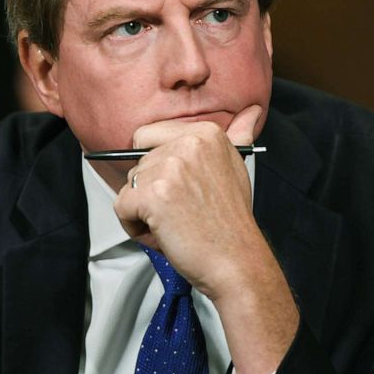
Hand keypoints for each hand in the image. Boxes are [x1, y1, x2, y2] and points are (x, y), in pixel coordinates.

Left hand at [113, 105, 262, 296]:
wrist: (236, 261)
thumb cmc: (231, 222)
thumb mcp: (236, 169)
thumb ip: (237, 136)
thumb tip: (251, 112)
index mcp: (206, 133)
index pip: (148, 137)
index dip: (157, 169)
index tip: (181, 189)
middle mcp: (188, 143)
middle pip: (138, 164)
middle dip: (152, 193)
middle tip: (182, 212)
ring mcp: (170, 167)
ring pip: (129, 186)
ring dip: (144, 211)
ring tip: (176, 224)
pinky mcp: (153, 195)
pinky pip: (121, 207)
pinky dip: (134, 227)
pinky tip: (163, 234)